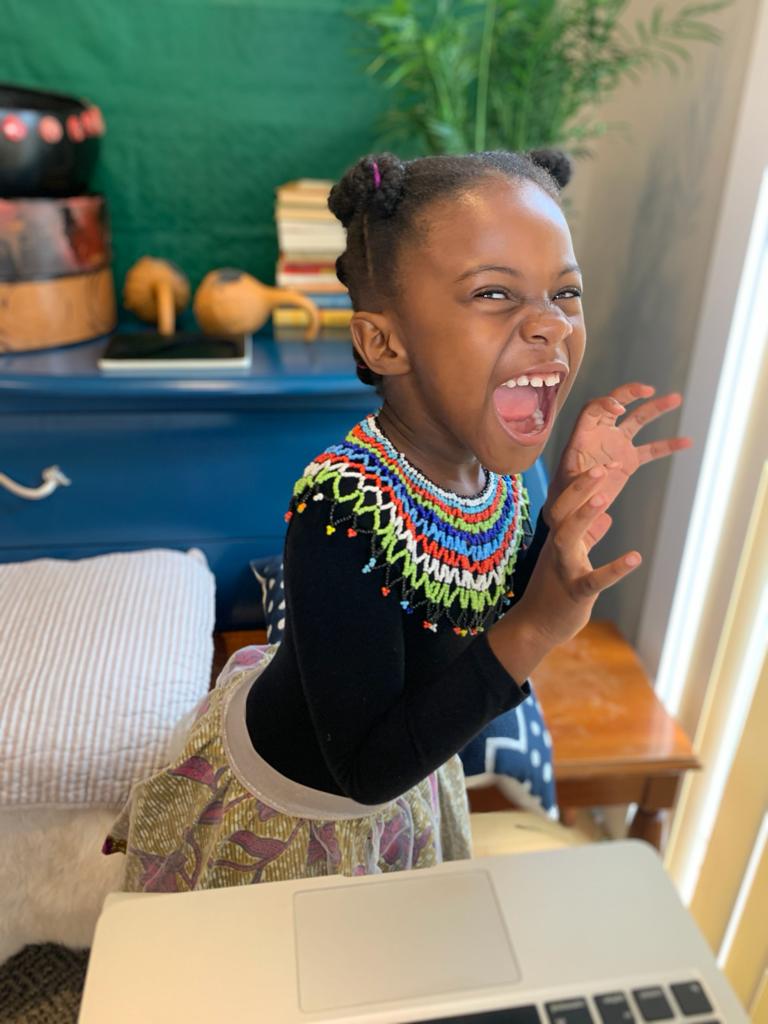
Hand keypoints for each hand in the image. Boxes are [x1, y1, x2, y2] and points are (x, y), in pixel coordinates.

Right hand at [516, 465, 641, 648]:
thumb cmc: (554, 592)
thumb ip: (588, 538)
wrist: (535, 627)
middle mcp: (557, 549)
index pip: (564, 503)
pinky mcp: (575, 593)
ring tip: (603, 499)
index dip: (580, 484)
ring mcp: (563, 570)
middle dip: (578, 489)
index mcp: (558, 539)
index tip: (600, 465)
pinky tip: (634, 557)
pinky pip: (594, 579)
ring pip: (568, 538)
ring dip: (583, 517)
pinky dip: (614, 569)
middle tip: (600, 468)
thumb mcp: (572, 559)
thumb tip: (606, 520)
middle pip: (561, 511)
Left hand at [542, 383, 691, 525]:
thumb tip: (605, 469)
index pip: (592, 409)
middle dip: (630, 394)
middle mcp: (600, 434)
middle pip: (616, 404)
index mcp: (582, 436)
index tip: (619, 408)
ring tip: (676, 398)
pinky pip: (651, 450)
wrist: (571, 509)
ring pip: (637, 420)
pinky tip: (687, 442)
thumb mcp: (568, 487)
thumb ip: (583, 477)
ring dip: (656, 408)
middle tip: (648, 390)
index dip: (605, 403)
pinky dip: (667, 446)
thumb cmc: (563, 496)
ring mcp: (617, 445)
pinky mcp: (629, 460)